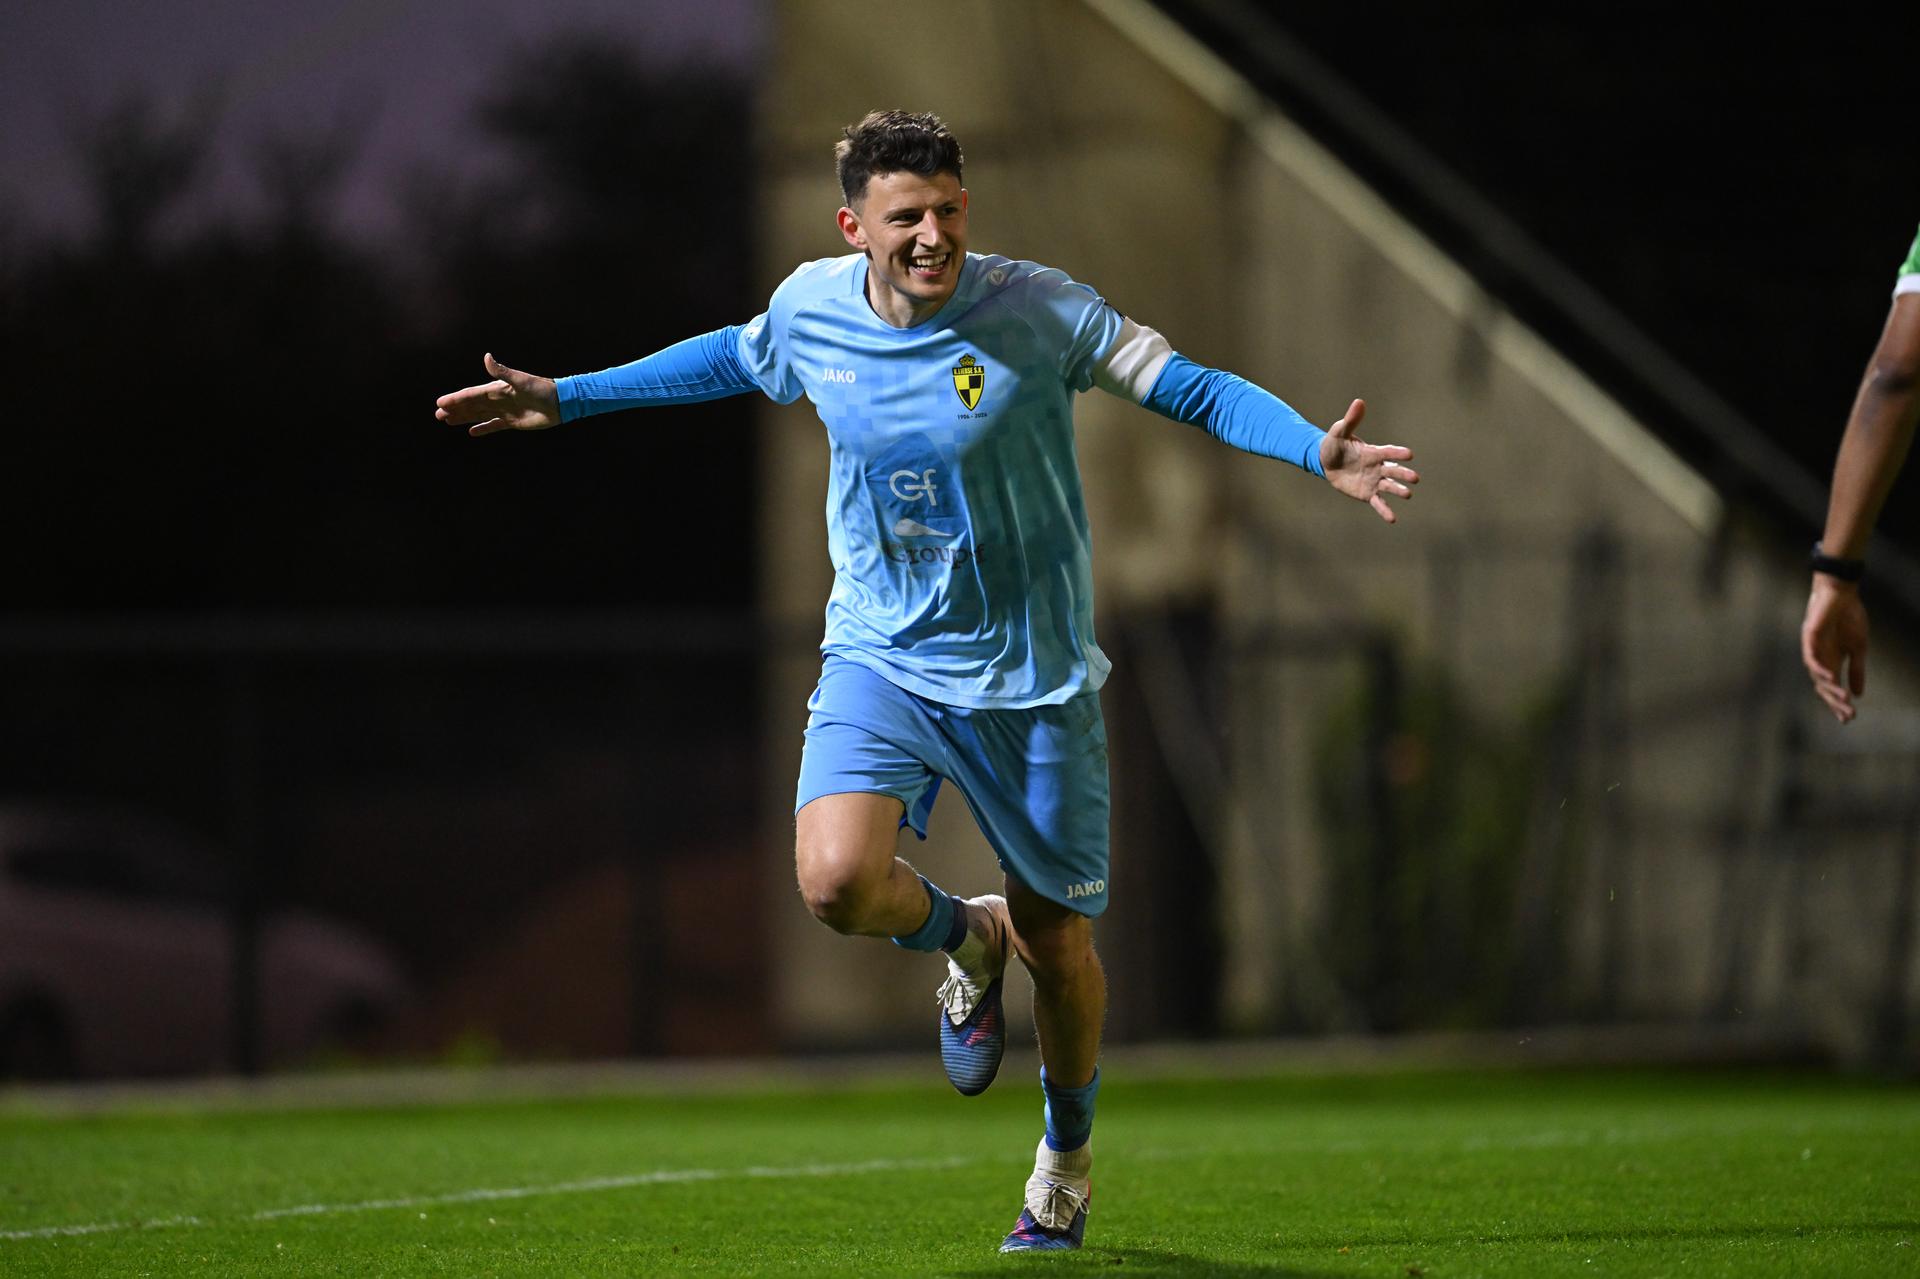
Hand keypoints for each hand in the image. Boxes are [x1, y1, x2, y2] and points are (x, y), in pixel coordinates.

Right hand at [434, 353, 560, 436]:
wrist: (560, 403)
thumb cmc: (542, 389)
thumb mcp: (521, 380)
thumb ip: (502, 371)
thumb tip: (486, 357)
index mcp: (497, 389)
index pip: (471, 394)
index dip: (456, 399)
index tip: (440, 403)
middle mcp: (498, 400)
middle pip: (472, 405)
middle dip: (454, 409)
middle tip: (438, 414)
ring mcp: (504, 411)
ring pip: (479, 415)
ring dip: (464, 417)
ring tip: (447, 421)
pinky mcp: (513, 422)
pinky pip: (494, 425)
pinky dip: (483, 428)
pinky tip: (471, 431)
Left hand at [1320, 398, 1416, 522]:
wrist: (1325, 462)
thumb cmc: (1334, 444)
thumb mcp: (1340, 431)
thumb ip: (1351, 420)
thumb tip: (1359, 401)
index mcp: (1373, 452)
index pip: (1388, 452)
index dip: (1398, 453)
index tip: (1409, 454)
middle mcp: (1377, 467)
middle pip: (1393, 471)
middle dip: (1404, 474)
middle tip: (1415, 478)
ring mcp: (1373, 481)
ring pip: (1389, 487)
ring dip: (1399, 490)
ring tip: (1407, 494)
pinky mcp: (1367, 494)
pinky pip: (1378, 503)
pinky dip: (1385, 510)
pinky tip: (1392, 519)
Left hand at [1801, 574, 1867, 722]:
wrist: (1842, 593)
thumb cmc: (1849, 617)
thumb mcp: (1858, 648)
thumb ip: (1856, 670)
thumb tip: (1857, 694)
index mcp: (1832, 661)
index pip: (1833, 687)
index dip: (1839, 703)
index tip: (1849, 718)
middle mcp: (1819, 658)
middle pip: (1824, 686)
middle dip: (1835, 701)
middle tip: (1848, 715)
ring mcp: (1812, 648)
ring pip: (1817, 675)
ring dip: (1831, 687)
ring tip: (1844, 700)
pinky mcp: (1809, 636)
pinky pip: (1810, 656)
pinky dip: (1819, 668)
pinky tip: (1829, 677)